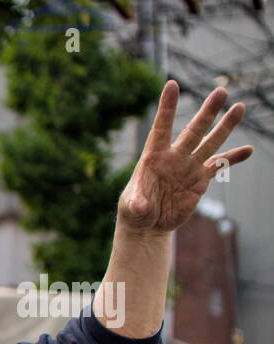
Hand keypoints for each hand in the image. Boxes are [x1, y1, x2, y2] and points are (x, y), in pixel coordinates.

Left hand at [119, 79, 252, 236]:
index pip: (161, 128)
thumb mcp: (131, 208)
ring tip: (239, 107)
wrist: (148, 224)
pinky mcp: (200, 180)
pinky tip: (247, 150)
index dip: (166, 108)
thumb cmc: (134, 212)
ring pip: (210, 142)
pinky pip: (219, 166)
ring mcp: (189, 166)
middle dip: (207, 113)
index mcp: (154, 157)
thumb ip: (136, 203)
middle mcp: (174, 157)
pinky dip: (233, 158)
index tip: (172, 84)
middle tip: (221, 91)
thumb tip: (139, 205)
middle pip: (193, 131)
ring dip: (225, 127)